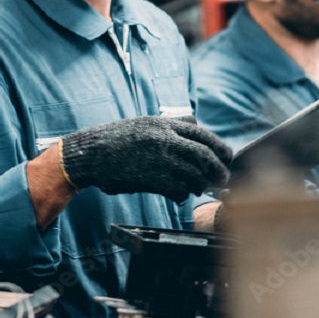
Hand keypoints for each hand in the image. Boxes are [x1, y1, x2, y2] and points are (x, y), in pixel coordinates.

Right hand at [59, 116, 231, 201]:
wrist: (90, 154)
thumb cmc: (118, 140)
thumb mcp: (146, 123)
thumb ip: (172, 124)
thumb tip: (196, 124)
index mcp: (165, 125)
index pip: (203, 135)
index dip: (220, 148)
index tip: (228, 158)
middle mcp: (165, 140)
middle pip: (204, 155)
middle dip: (218, 169)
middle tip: (223, 179)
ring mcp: (158, 159)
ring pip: (194, 175)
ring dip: (200, 184)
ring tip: (198, 188)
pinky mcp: (151, 179)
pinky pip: (178, 190)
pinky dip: (182, 194)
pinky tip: (178, 194)